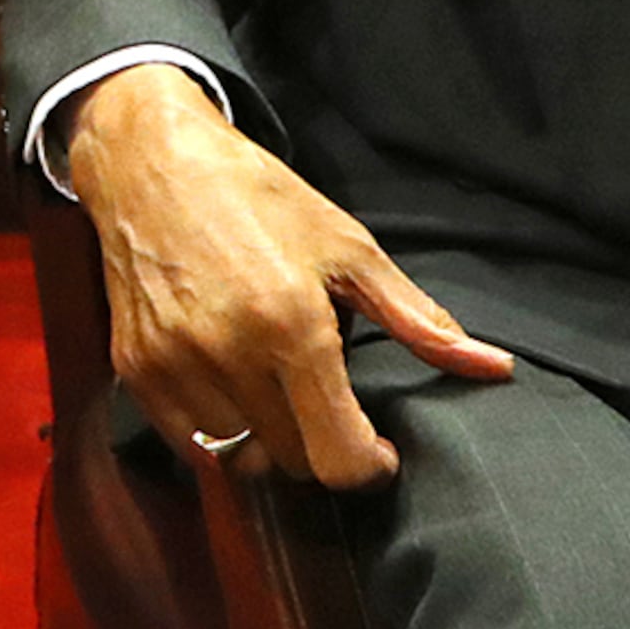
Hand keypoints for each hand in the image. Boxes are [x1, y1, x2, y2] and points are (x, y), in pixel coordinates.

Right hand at [66, 64, 509, 486]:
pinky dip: (218, 431)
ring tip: (277, 390)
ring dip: (268, 442)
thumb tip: (494, 368)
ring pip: (238, 460)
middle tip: (327, 404)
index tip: (379, 451)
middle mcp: (227, 353)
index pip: (337, 456)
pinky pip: (189, 442)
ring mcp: (172, 365)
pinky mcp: (135, 369)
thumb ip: (417, 320)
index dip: (369, 468)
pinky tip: (232, 386)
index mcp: (290, 325)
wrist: (151, 160)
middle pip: (292, 463)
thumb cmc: (256, 197)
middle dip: (321, 447)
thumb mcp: (348, 247)